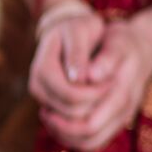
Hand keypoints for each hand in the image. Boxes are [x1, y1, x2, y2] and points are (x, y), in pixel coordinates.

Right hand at [27, 1, 108, 125]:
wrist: (68, 32)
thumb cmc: (78, 28)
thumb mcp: (80, 31)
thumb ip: (78, 54)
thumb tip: (78, 78)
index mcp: (42, 69)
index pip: (71, 94)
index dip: (95, 93)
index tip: (114, 81)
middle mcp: (37, 87)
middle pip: (70, 111)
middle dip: (96, 103)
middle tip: (113, 87)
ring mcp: (41, 97)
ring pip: (69, 121)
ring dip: (93, 111)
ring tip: (107, 92)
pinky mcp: (49, 105)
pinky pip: (68, 123)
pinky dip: (87, 116)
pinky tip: (101, 99)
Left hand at [42, 8, 151, 151]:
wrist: (143, 47)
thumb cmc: (124, 42)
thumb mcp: (117, 42)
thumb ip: (106, 59)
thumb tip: (89, 76)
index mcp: (123, 92)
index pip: (90, 121)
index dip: (64, 115)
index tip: (48, 101)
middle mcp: (125, 109)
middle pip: (87, 134)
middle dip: (61, 126)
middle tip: (44, 111)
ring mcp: (122, 117)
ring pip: (89, 143)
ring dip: (64, 134)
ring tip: (48, 116)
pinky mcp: (116, 121)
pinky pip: (92, 142)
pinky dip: (72, 137)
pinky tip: (58, 120)